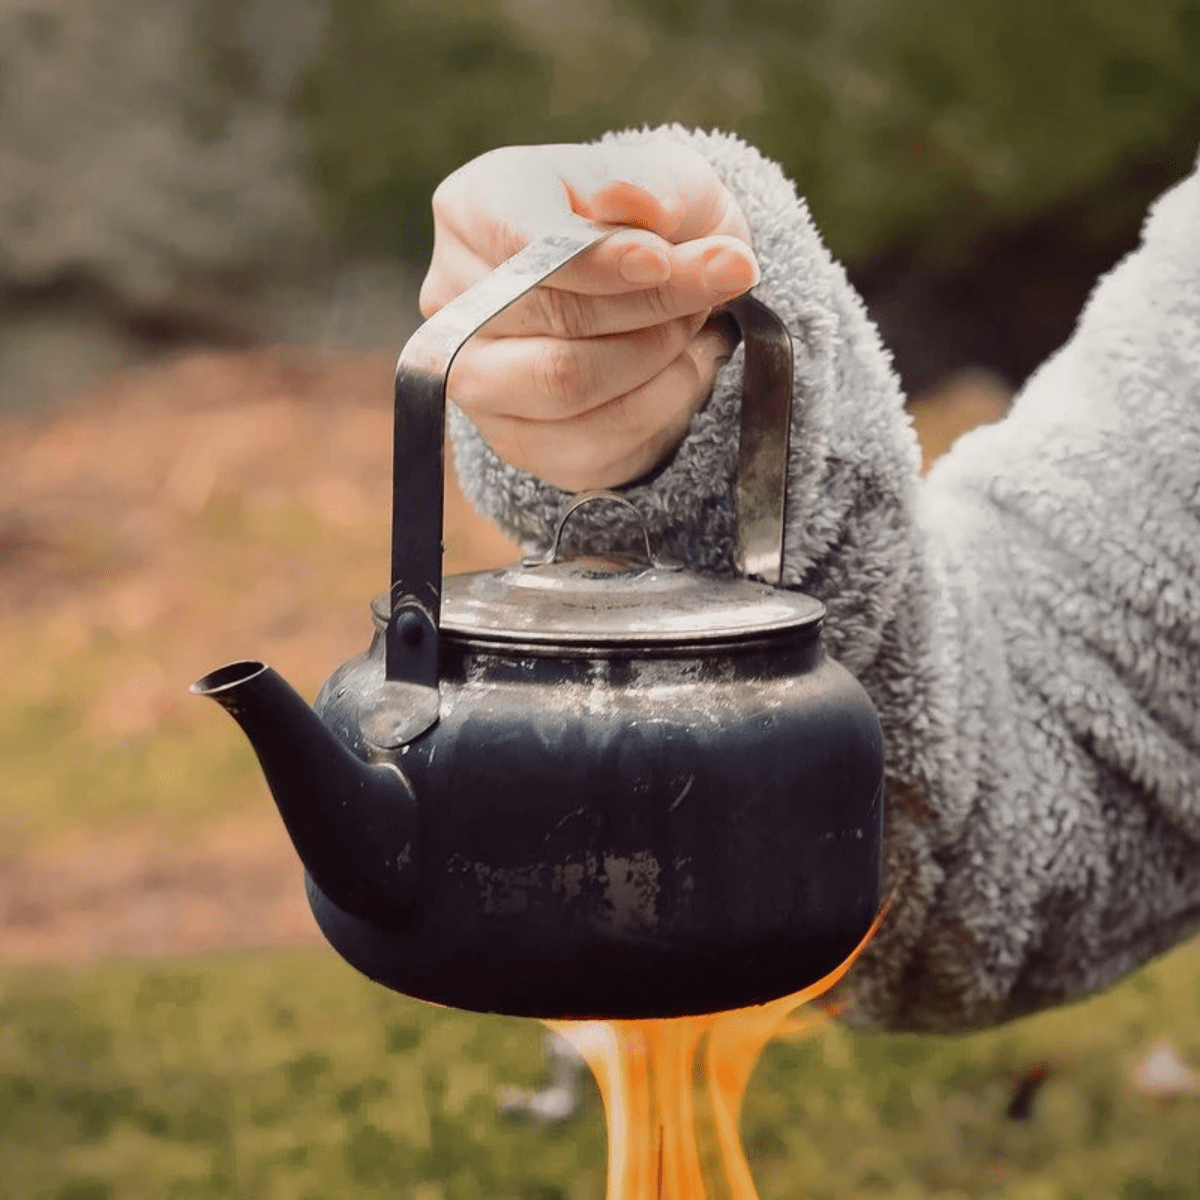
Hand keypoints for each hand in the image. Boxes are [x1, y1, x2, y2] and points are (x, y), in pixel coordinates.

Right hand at [420, 142, 759, 490]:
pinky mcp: (517, 442)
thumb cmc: (651, 227)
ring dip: (656, 356)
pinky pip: (593, 442)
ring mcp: (475, 380)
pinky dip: (659, 406)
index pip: (520, 241)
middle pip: (552, 315)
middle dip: (652, 304)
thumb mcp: (671, 183)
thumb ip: (659, 187)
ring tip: (696, 324)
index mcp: (472, 208)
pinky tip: (683, 369)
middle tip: (717, 283)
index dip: (596, 259)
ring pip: (566, 384)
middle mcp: (453, 300)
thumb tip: (652, 211)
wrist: (654, 297)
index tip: (662, 261)